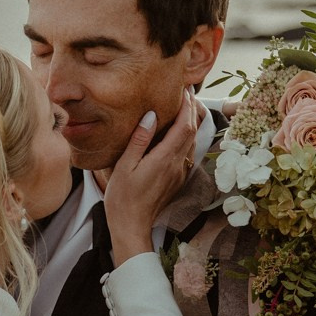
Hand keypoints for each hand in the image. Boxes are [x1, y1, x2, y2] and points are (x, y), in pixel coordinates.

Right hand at [103, 92, 200, 263]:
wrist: (132, 226)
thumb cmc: (123, 198)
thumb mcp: (125, 166)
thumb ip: (139, 139)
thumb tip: (152, 115)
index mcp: (165, 159)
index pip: (184, 126)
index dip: (187, 106)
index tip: (184, 89)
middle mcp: (177, 165)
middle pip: (192, 131)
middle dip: (191, 109)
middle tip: (185, 92)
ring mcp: (179, 173)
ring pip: (192, 142)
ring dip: (190, 123)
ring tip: (182, 107)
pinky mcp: (177, 179)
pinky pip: (187, 153)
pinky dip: (186, 137)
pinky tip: (176, 132)